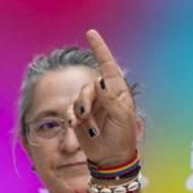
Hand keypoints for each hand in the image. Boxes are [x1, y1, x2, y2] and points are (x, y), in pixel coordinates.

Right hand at [69, 29, 142, 166]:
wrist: (111, 159)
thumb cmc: (122, 138)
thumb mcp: (122, 119)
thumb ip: (110, 99)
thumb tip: (100, 80)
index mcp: (117, 92)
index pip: (108, 66)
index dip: (100, 49)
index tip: (91, 33)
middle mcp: (103, 96)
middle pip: (88, 85)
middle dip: (86, 98)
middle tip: (86, 114)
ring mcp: (91, 106)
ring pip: (78, 97)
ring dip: (81, 111)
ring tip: (87, 126)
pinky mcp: (80, 117)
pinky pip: (70, 110)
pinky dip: (72, 117)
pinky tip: (76, 125)